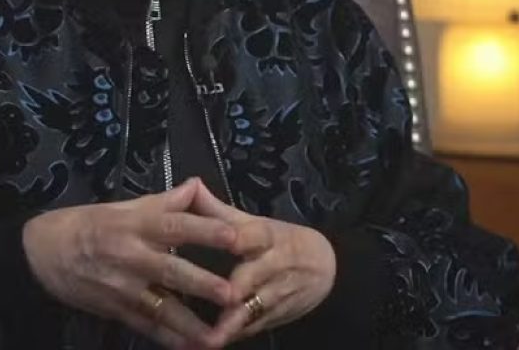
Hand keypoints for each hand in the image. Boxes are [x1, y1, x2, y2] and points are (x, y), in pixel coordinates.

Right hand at [22, 178, 236, 347]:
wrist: (40, 253)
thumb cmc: (88, 223)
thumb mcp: (124, 206)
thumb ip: (165, 201)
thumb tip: (198, 185)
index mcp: (136, 225)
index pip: (175, 226)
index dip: (205, 231)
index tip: (234, 236)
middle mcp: (131, 257)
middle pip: (171, 271)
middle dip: (201, 284)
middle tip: (231, 293)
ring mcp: (123, 288)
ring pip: (161, 307)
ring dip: (189, 323)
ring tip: (217, 336)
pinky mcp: (116, 311)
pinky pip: (146, 328)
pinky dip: (169, 340)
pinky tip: (192, 349)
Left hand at [190, 183, 336, 345]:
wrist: (327, 268)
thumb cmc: (282, 241)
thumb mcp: (255, 222)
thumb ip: (219, 211)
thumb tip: (190, 185)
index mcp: (268, 236)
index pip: (253, 234)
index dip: (238, 237)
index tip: (224, 240)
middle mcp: (274, 265)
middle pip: (254, 277)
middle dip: (235, 289)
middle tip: (217, 297)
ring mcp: (277, 294)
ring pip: (254, 309)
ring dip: (231, 324)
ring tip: (207, 339)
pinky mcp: (276, 317)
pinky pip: (253, 328)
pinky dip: (233, 336)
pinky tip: (209, 346)